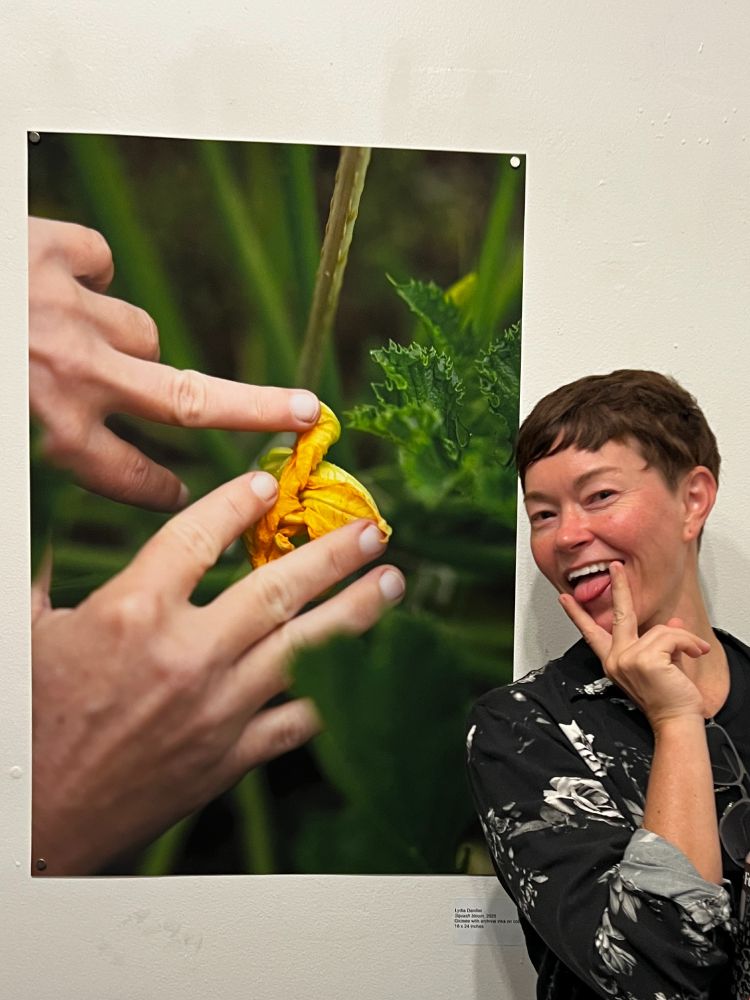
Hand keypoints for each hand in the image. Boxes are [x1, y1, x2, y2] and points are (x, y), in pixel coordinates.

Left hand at [28, 217, 320, 509]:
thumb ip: (41, 465)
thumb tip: (62, 508)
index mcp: (54, 433)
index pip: (130, 477)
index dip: (158, 491)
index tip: (177, 495)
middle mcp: (76, 374)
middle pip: (194, 401)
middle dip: (260, 410)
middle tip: (307, 413)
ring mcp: (68, 310)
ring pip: (141, 331)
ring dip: (125, 344)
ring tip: (79, 342)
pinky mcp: (47, 252)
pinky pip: (98, 259)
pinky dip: (88, 273)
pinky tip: (61, 281)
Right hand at [31, 471, 404, 874]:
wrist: (36, 820)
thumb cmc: (29, 720)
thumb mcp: (25, 627)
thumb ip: (41, 565)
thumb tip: (45, 516)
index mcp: (132, 612)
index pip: (201, 535)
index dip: (240, 502)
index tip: (270, 486)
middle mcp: (186, 655)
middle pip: (277, 586)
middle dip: (333, 552)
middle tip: (371, 528)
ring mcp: (216, 709)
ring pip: (304, 647)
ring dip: (355, 610)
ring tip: (391, 581)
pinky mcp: (230, 756)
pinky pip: (297, 719)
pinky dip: (332, 690)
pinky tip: (362, 667)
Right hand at [559, 562, 709, 728]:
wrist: (676, 722)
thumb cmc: (669, 700)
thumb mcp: (663, 665)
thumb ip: (663, 644)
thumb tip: (672, 624)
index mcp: (615, 661)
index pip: (592, 633)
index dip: (578, 614)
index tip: (565, 599)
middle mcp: (616, 659)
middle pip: (620, 614)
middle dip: (619, 586)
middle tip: (616, 566)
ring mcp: (627, 658)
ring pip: (660, 630)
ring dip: (682, 640)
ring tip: (692, 653)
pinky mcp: (643, 659)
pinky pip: (672, 635)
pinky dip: (689, 643)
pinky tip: (693, 653)